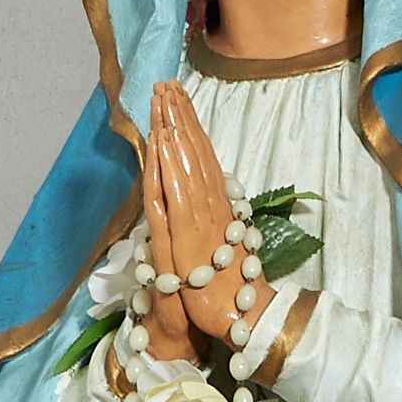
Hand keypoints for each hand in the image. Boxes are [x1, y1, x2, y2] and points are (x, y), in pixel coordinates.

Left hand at [141, 84, 273, 364]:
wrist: (240, 320)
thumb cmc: (227, 289)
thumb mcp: (218, 247)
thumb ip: (213, 221)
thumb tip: (210, 196)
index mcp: (218, 207)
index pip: (203, 157)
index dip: (191, 125)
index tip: (180, 97)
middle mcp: (211, 205)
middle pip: (194, 152)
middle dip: (180, 115)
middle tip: (166, 82)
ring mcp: (199, 217)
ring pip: (184, 163)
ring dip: (173, 127)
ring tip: (161, 97)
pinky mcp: (187, 234)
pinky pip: (175, 192)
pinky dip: (170, 164)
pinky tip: (162, 139)